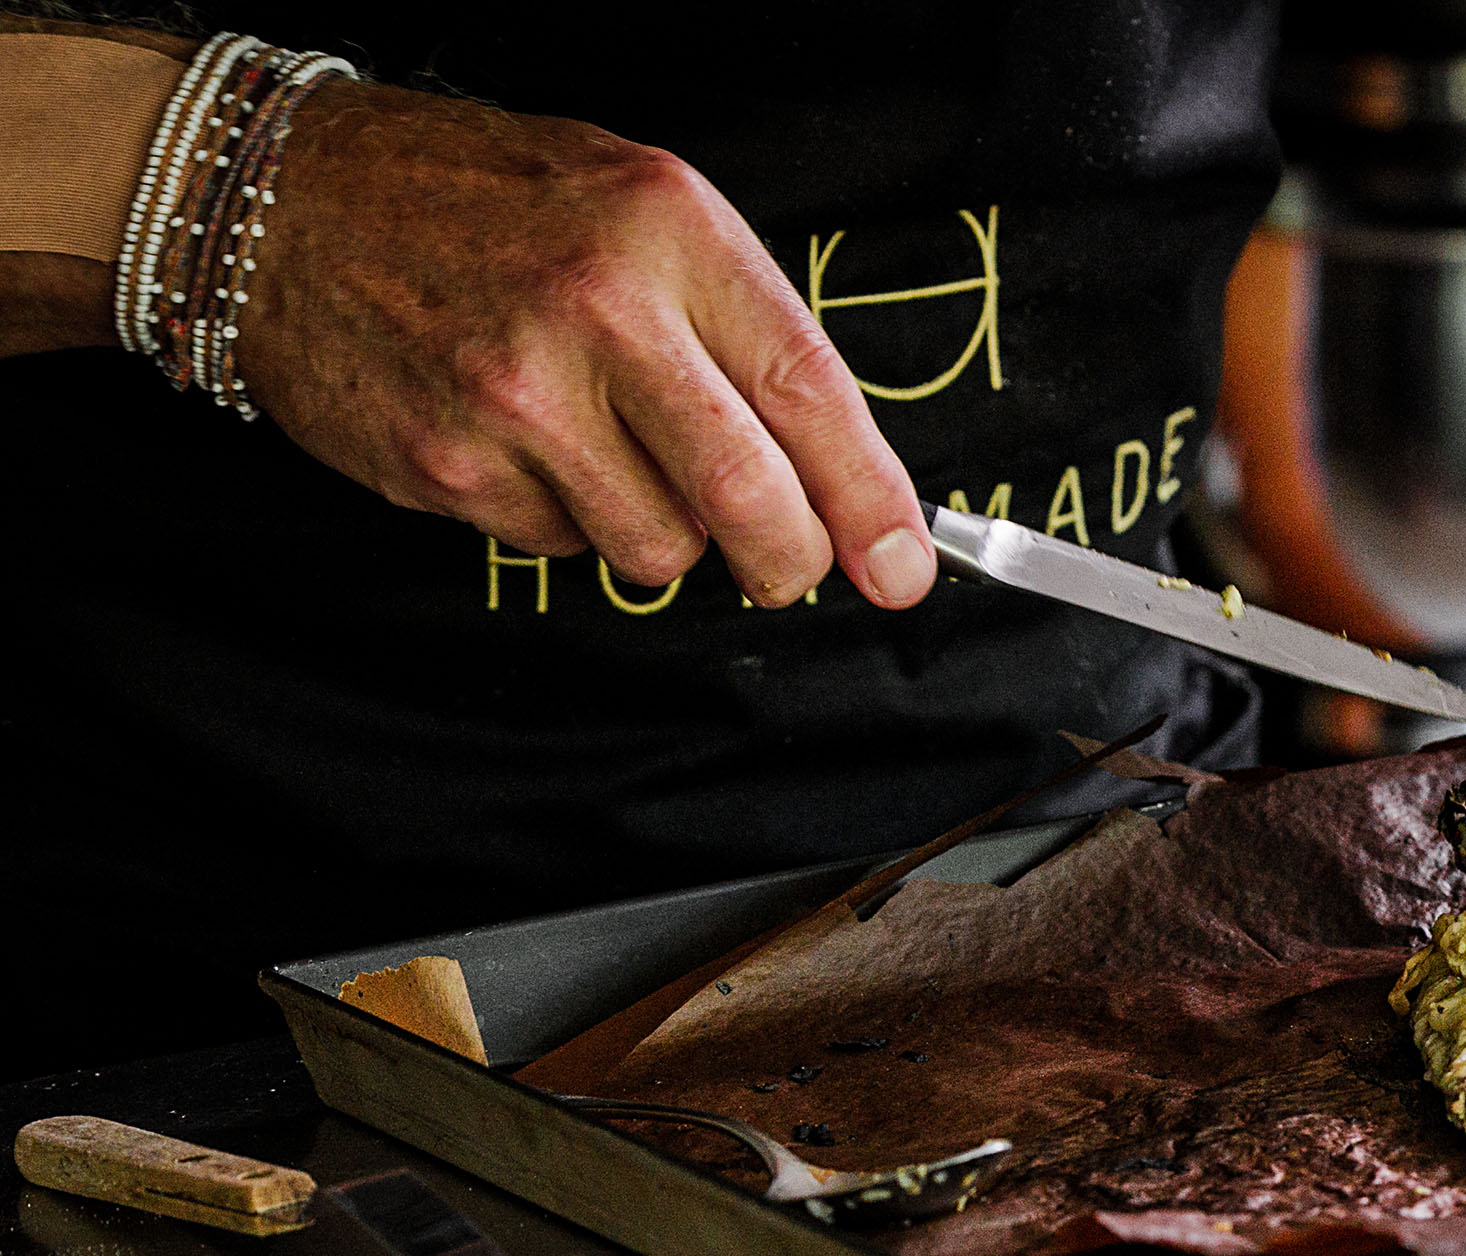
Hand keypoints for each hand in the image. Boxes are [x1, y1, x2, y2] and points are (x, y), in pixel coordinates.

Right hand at [240, 83, 934, 607]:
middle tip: (790, 568)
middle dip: (791, 560)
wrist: (281, 197)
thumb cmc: (481, 200)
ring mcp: (519, 395)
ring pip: (659, 547)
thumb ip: (738, 326)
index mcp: (669, 230)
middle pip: (751, 499)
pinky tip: (527, 446)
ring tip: (611, 452)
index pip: (809, 391)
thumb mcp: (635, 207)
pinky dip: (566, 521)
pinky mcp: (453, 466)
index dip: (872, 498)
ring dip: (662, 532)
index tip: (904, 563)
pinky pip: (561, 547)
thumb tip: (841, 470)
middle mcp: (600, 310)